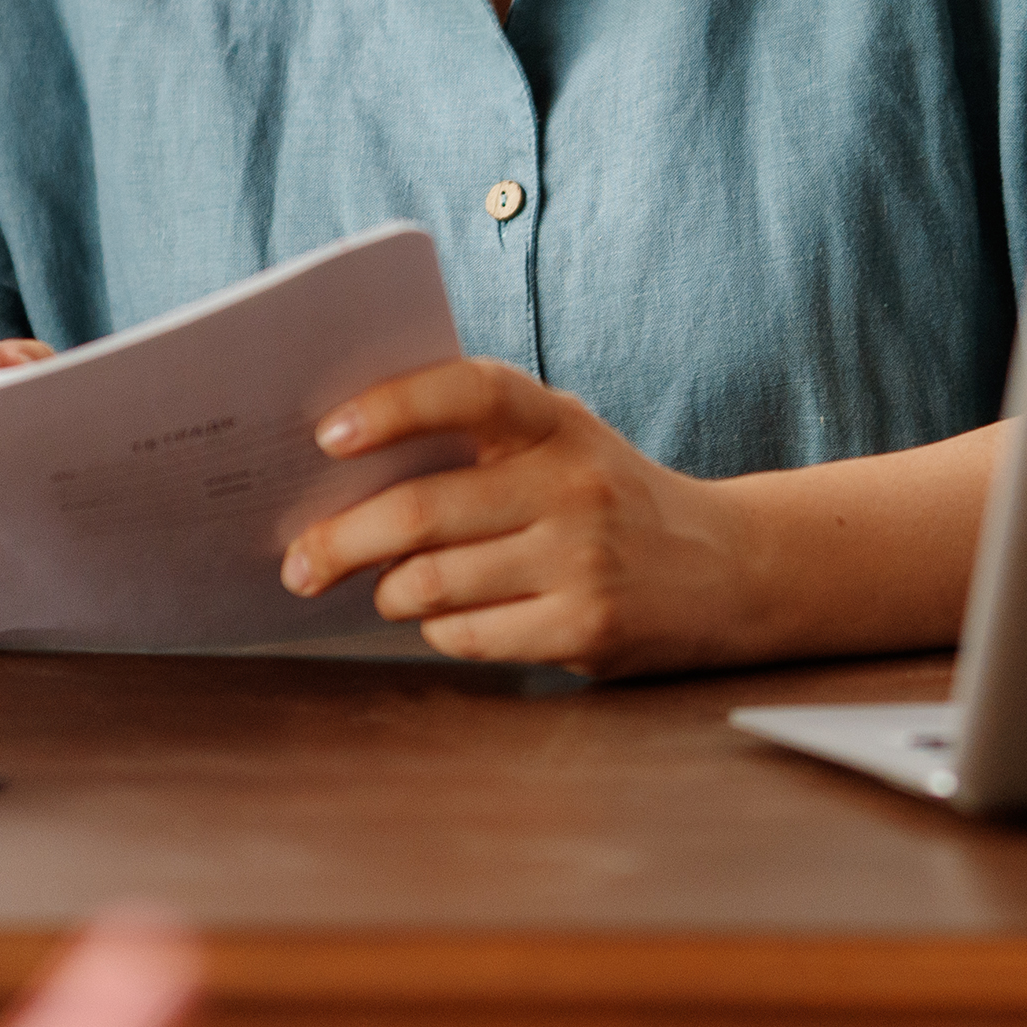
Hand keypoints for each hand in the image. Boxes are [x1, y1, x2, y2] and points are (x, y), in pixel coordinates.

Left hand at [275, 361, 768, 676]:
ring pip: (433, 583)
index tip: (327, 435)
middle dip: (340, 541)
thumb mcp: (564, 445)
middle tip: (299, 562)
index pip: (470, 391)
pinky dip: (439, 630)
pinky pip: (469, 635)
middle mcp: (574, 483)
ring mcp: (584, 559)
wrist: (728, 568)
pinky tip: (449, 618)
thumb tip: (343, 479)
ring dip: (389, 593)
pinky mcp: (587, 628)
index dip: (393, 406)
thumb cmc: (608, 499)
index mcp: (559, 421)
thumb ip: (479, 445)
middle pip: (421, 511)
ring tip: (386, 589)